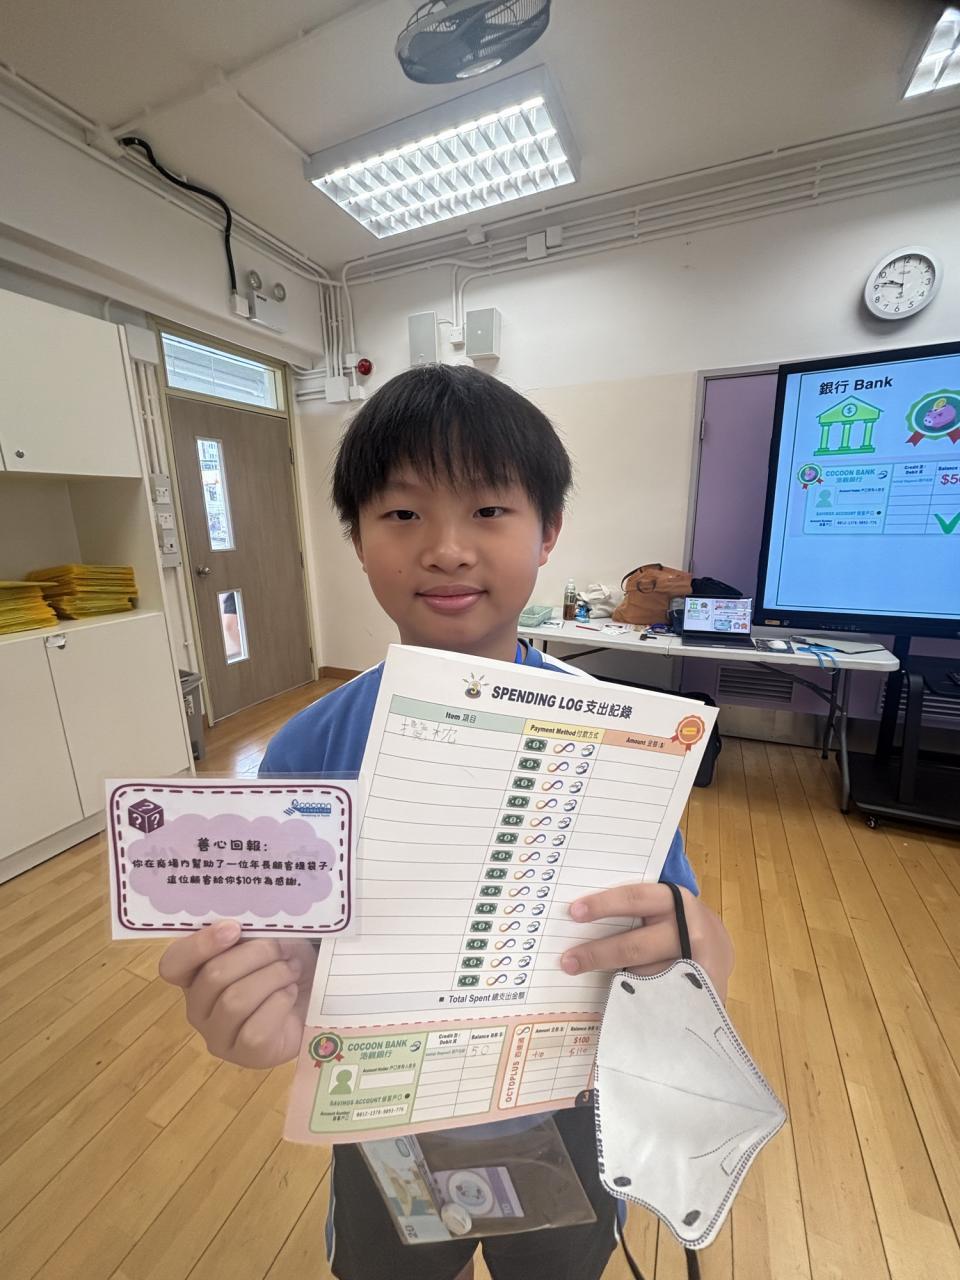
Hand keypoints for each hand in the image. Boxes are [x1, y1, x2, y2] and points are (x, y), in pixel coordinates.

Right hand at [158, 919, 317, 1067]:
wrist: (315, 994)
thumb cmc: (283, 962)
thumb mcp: (265, 938)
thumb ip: (246, 931)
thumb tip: (241, 925)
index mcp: (194, 975)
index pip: (173, 964)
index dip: (199, 945)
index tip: (235, 928)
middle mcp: (198, 1008)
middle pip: (214, 976)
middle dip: (256, 954)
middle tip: (282, 950)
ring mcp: (218, 1035)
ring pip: (235, 1001)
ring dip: (272, 977)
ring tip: (291, 970)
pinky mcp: (244, 1056)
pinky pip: (255, 1029)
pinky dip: (279, 1003)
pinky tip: (290, 994)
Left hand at [559, 883, 733, 999]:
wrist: (720, 946)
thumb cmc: (677, 921)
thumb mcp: (663, 905)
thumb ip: (635, 909)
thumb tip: (581, 919)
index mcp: (674, 901)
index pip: (635, 898)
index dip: (603, 904)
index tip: (573, 912)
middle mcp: (687, 930)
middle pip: (635, 946)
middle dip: (598, 954)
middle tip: (568, 962)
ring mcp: (696, 964)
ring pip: (647, 978)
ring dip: (616, 985)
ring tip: (591, 987)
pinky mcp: (702, 993)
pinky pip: (662, 1002)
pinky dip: (640, 1005)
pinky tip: (621, 1007)